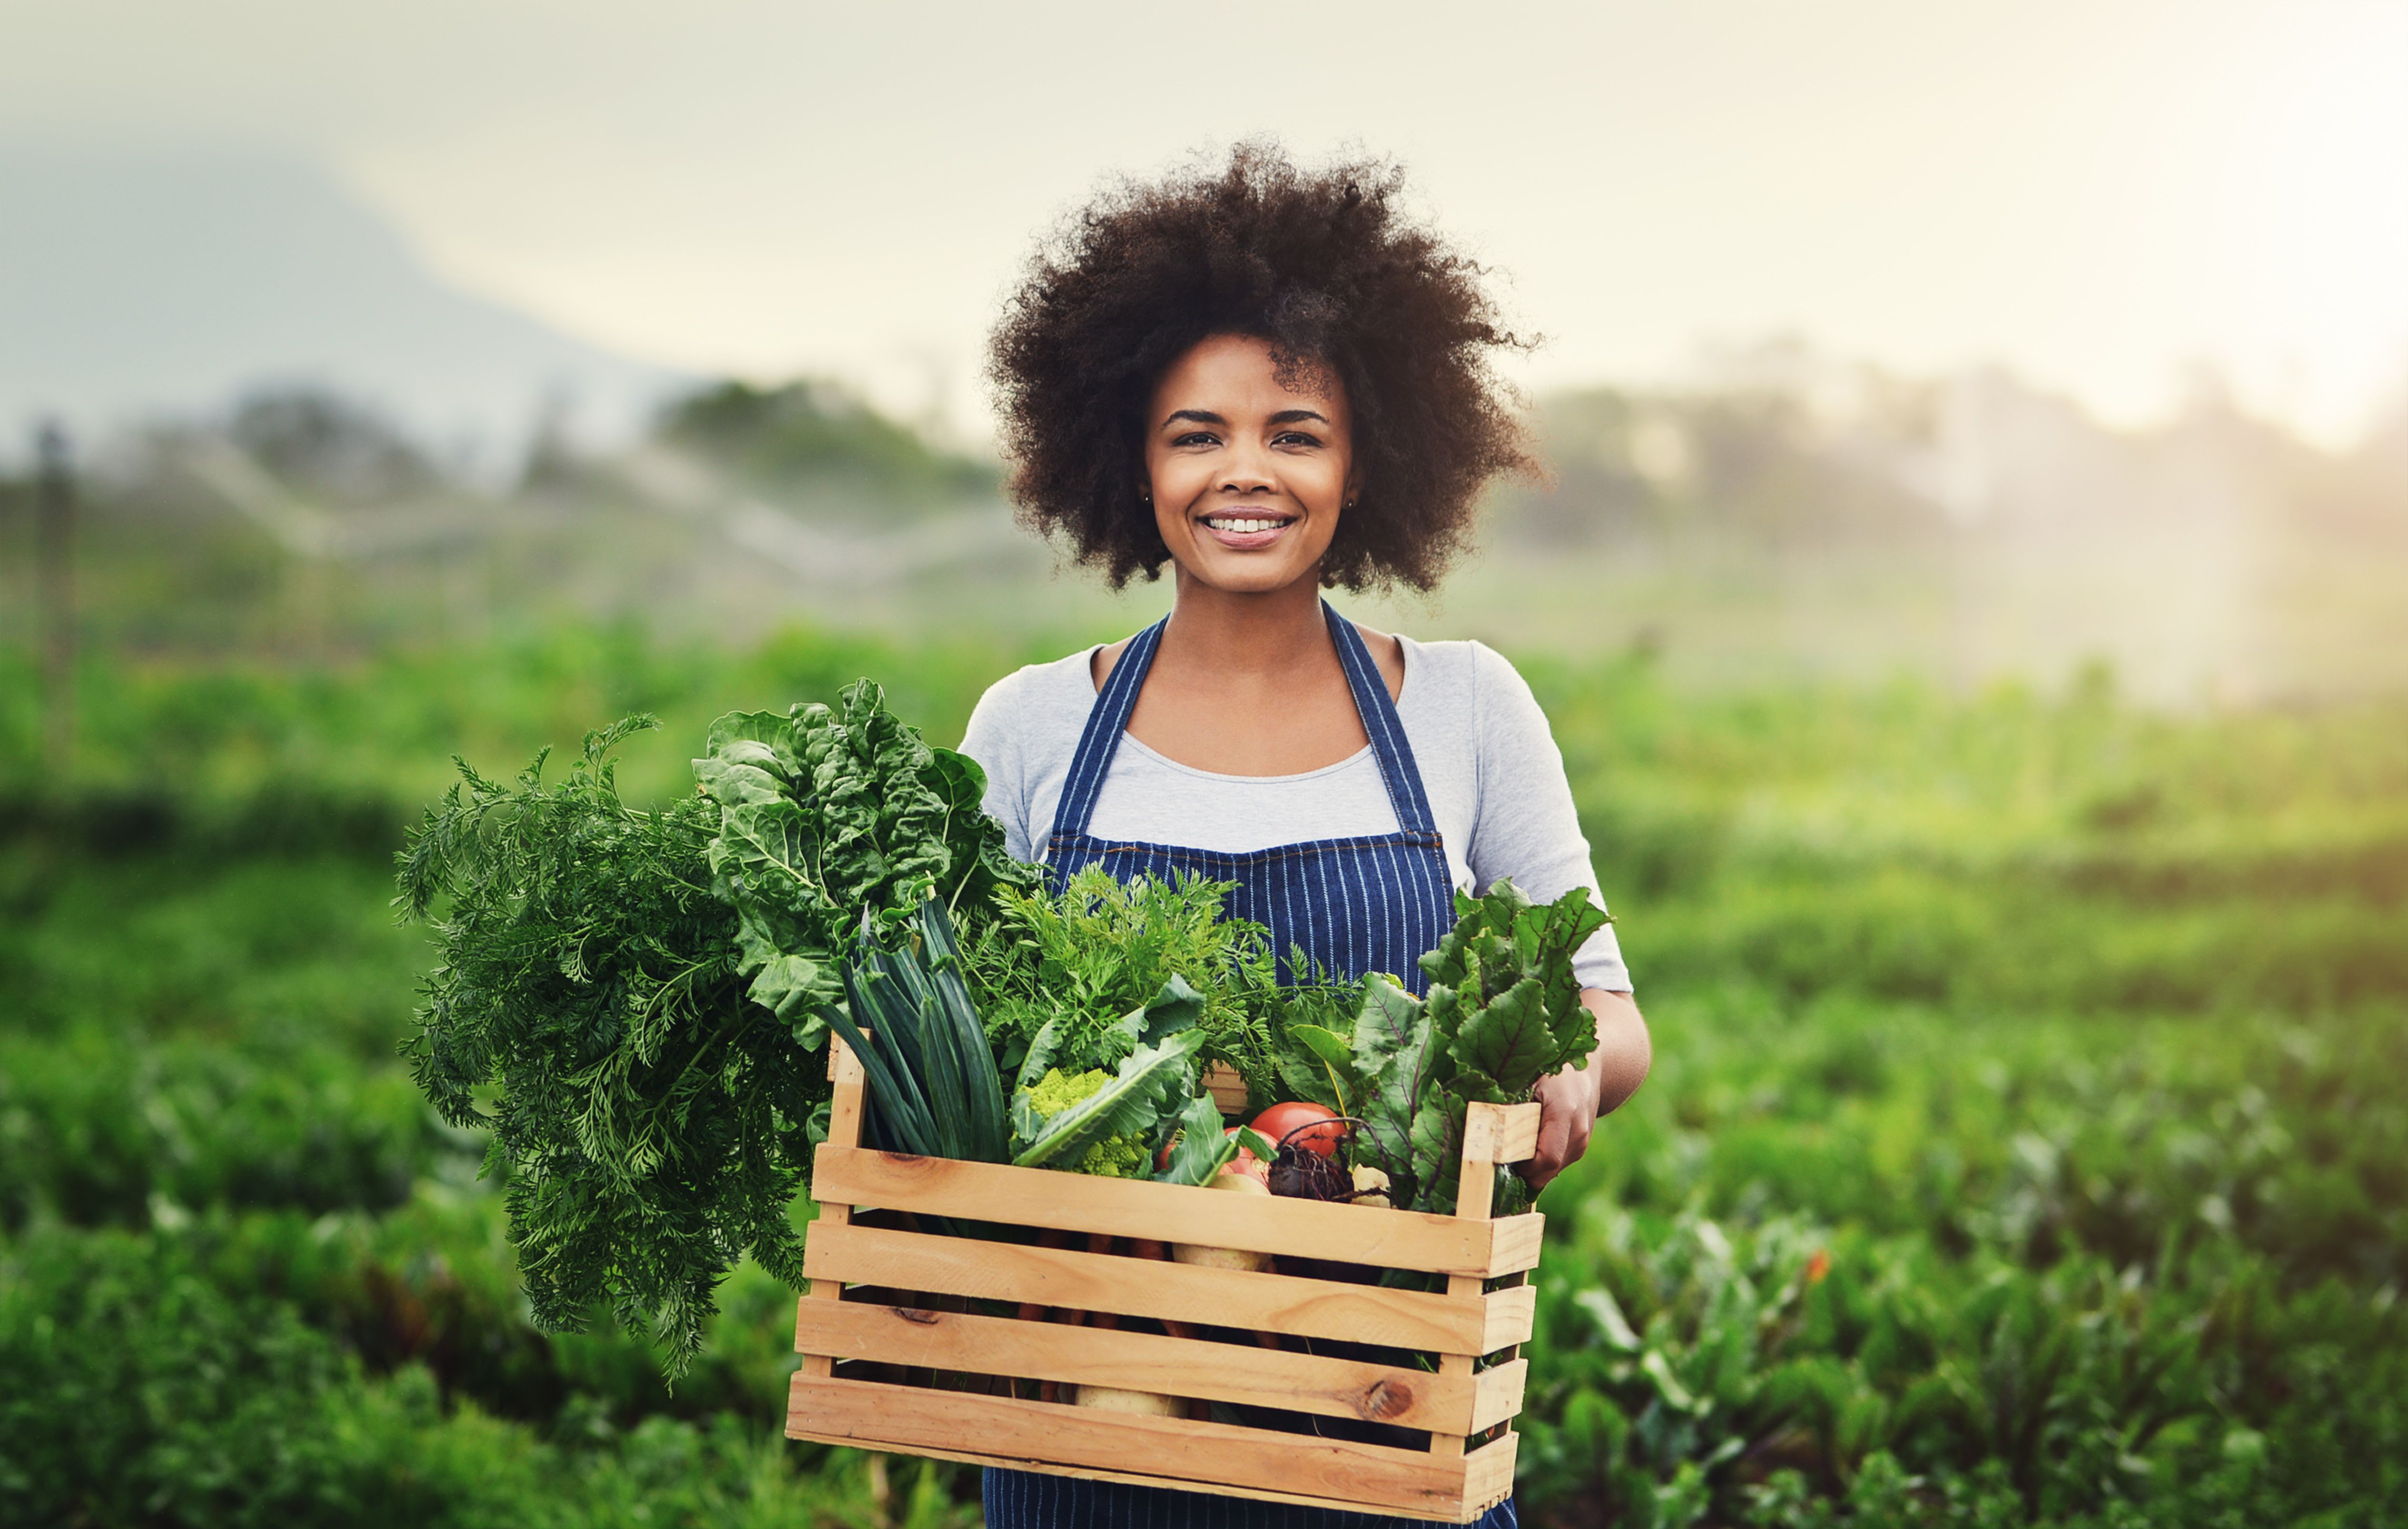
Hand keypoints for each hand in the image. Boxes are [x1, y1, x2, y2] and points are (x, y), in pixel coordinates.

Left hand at [1515, 989, 1648, 1195]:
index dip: (1521, 1167)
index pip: (1546, 1159)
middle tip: (1496, 1156)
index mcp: (1565, 1112)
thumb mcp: (1525, 1076)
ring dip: (1529, 1166)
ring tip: (1509, 1144)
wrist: (1587, 1067)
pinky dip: (1537, 1161)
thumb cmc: (1549, 1066)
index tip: (1497, 1158)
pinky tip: (1524, 1142)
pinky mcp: (1580, 1148)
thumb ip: (1505, 1099)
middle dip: (1521, 1170)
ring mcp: (1582, 1142)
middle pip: (1547, 1171)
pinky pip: (1555, 1165)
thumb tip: (1476, 1121)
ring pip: (1550, 1172)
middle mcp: (1579, 1131)